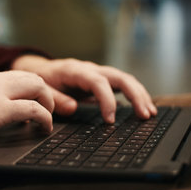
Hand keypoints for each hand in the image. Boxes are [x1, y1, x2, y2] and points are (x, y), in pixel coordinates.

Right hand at [0, 65, 53, 149]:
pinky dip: (45, 117)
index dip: (23, 90)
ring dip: (47, 101)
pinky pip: (32, 109)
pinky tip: (45, 127)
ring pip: (36, 85)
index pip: (10, 76)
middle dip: (42, 91)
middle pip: (29, 75)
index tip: (25, 102)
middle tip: (45, 107)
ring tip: (48, 117)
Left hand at [12, 56, 156, 122]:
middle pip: (119, 76)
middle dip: (134, 95)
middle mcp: (90, 69)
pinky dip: (135, 95)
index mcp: (75, 70)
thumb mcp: (42, 88)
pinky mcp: (102, 80)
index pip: (97, 82)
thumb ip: (55, 98)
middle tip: (144, 115)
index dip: (107, 100)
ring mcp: (98, 73)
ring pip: (125, 79)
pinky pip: (122, 84)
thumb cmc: (42, 79)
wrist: (41, 69)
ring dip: (140, 95)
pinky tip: (144, 107)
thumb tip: (73, 108)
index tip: (111, 120)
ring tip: (149, 113)